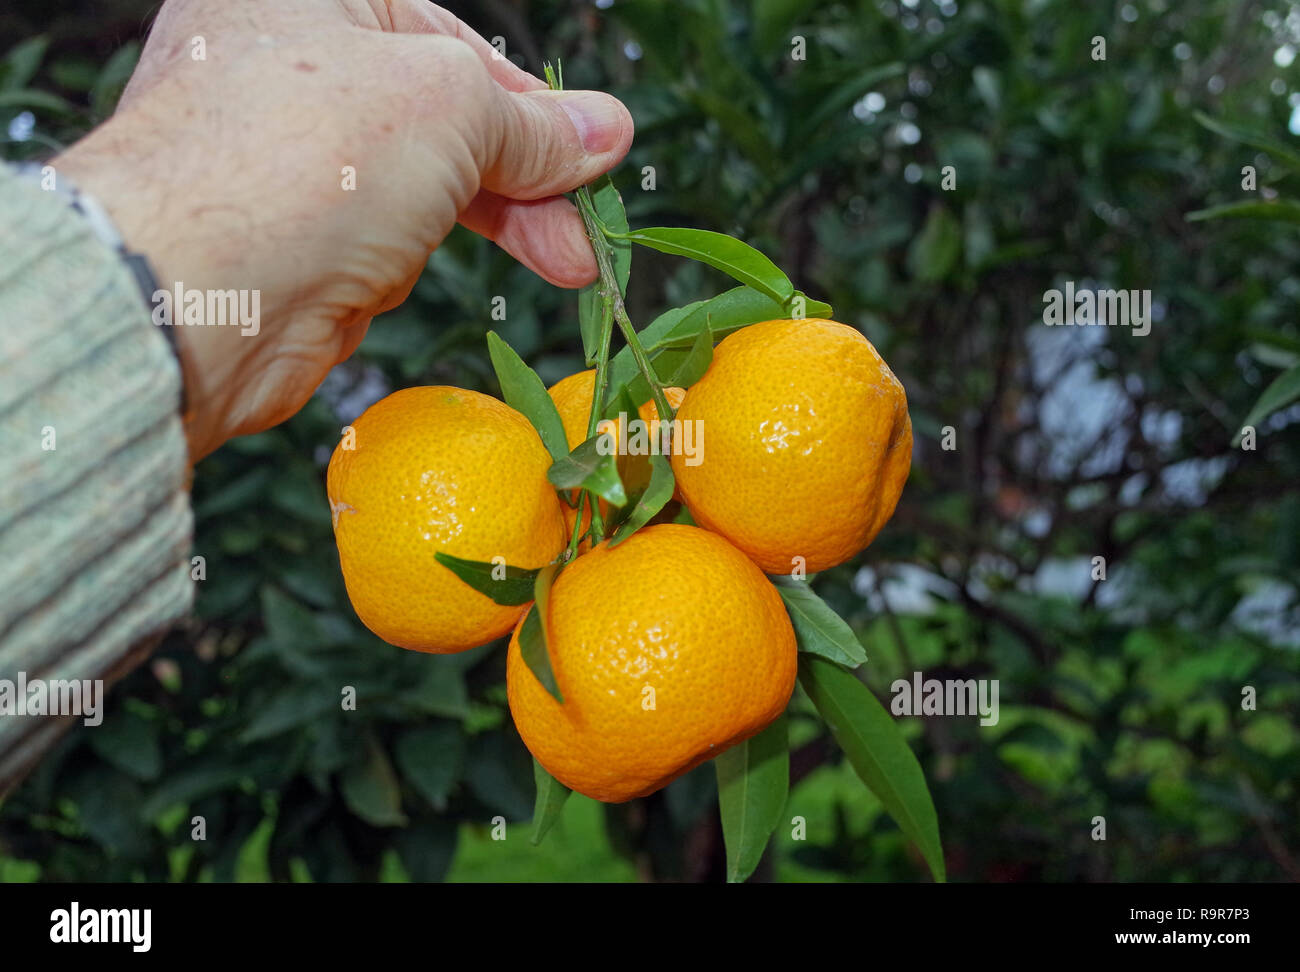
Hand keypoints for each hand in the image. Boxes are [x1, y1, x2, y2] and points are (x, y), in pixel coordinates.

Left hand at [54, 0, 632, 459]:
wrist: (197, 296)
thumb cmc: (302, 163)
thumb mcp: (449, 106)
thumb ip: (529, 122)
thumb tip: (603, 129)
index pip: (448, 41)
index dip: (532, 105)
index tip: (594, 154)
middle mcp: (286, 69)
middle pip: (439, 119)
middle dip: (526, 181)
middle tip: (586, 233)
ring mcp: (285, 160)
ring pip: (418, 186)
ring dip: (489, 223)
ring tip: (564, 261)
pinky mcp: (289, 241)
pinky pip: (383, 240)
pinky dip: (418, 259)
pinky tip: (438, 272)